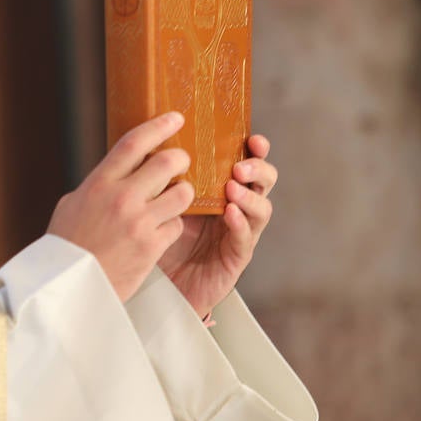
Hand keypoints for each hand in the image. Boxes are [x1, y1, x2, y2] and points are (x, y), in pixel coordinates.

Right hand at [47, 112, 194, 300]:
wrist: (69, 286)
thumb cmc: (68, 245)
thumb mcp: (73, 204)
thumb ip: (99, 185)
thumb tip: (119, 169)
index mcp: (98, 184)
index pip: (134, 143)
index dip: (159, 126)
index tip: (176, 118)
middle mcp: (120, 198)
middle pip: (168, 163)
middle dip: (181, 158)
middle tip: (182, 162)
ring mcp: (138, 222)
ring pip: (182, 193)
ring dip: (182, 194)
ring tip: (173, 199)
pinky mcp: (151, 246)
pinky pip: (177, 225)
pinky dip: (172, 226)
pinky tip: (160, 230)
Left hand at [156, 134, 277, 317]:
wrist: (161, 281)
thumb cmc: (163, 237)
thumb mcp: (164, 200)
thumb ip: (168, 176)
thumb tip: (156, 143)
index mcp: (221, 188)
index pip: (246, 162)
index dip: (255, 150)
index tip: (251, 139)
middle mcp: (237, 207)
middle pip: (264, 182)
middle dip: (258, 170)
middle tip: (240, 167)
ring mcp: (241, 232)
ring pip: (262, 209)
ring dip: (249, 196)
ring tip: (233, 187)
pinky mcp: (237, 256)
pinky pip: (245, 238)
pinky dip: (240, 223)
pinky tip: (230, 213)